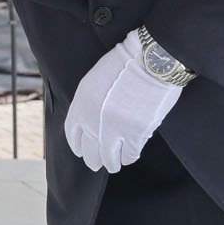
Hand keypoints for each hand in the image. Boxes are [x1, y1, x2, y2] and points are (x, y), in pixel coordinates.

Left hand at [63, 31, 182, 173]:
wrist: (150, 60)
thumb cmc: (126, 64)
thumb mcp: (95, 80)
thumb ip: (90, 103)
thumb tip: (93, 124)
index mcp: (82, 103)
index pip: (73, 134)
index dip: (78, 146)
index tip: (81, 151)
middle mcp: (93, 119)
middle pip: (90, 151)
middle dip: (94, 159)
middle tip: (98, 163)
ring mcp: (114, 128)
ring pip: (109, 158)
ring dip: (113, 163)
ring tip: (115, 164)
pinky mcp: (135, 133)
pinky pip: (129, 154)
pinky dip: (129, 157)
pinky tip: (130, 155)